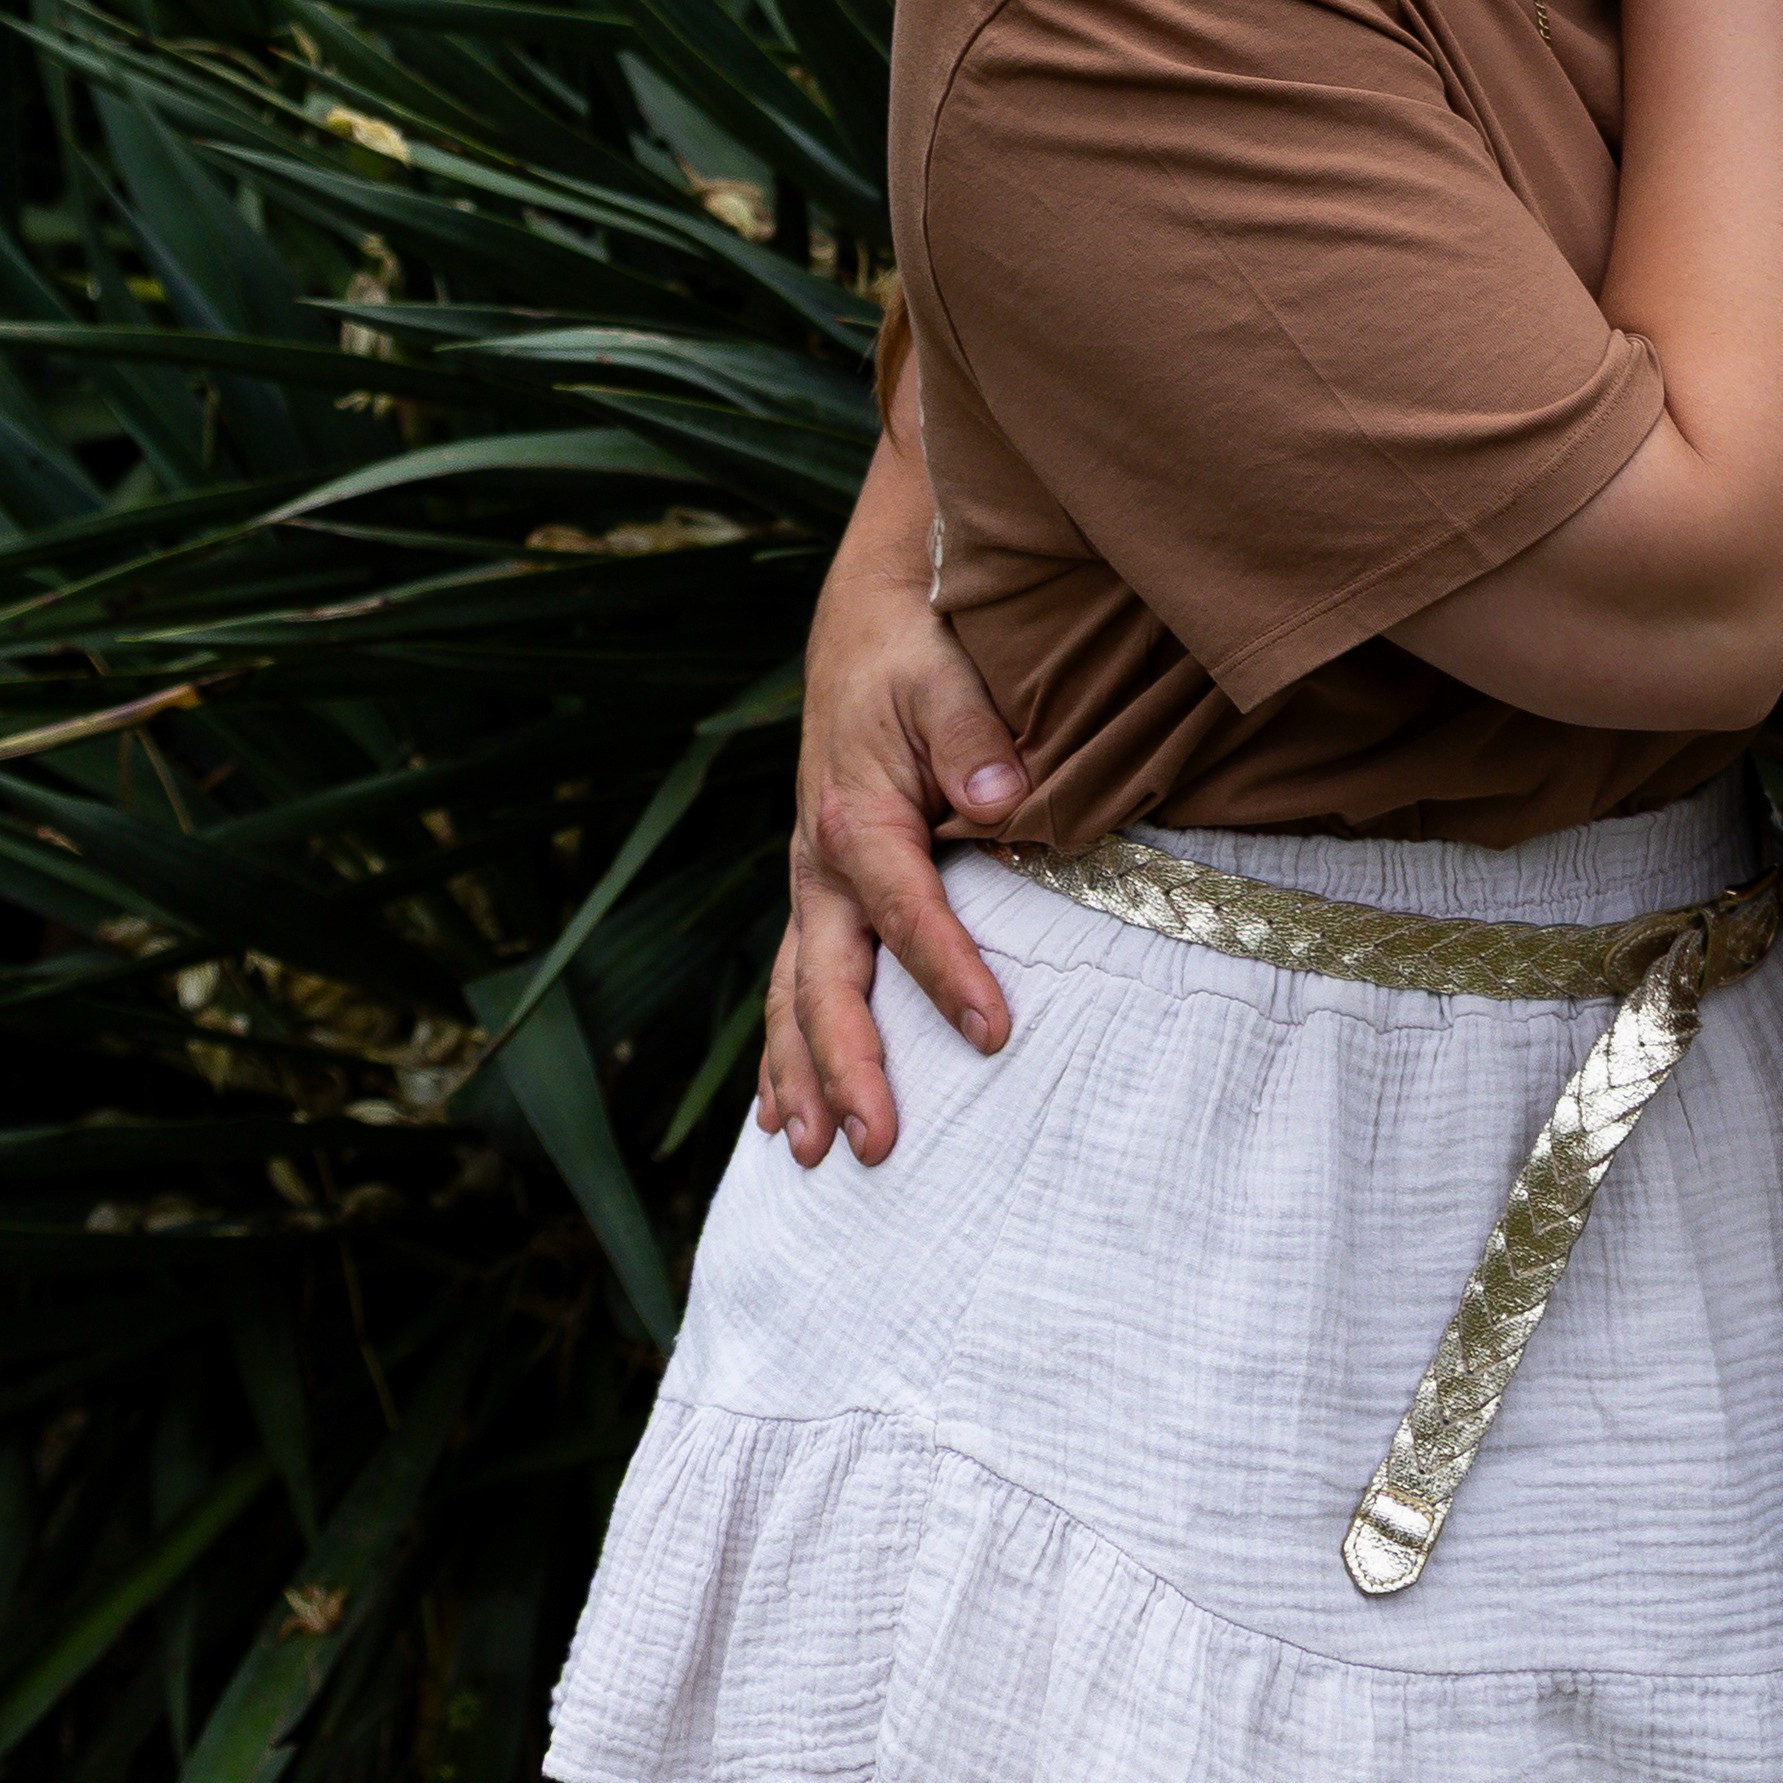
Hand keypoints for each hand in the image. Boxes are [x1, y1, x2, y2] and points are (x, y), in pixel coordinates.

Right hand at [756, 552, 1027, 1170]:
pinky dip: (781, 1050)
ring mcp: (811, 886)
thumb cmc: (917, 650)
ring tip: (810, 1154)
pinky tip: (779, 1113)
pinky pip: (788, 983)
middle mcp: (819, 865)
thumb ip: (975, 733)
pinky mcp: (817, 893)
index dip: (950, 973)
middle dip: (847, 1067)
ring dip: (800, 1075)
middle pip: (827, 982)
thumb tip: (1003, 798)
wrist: (865, 628)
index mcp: (857, 818)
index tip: (994, 1033)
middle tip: (875, 1144)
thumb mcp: (946, 673)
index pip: (908, 912)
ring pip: (792, 995)